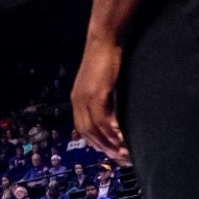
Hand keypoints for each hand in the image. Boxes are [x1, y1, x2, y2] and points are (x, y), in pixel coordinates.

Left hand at [70, 37, 129, 164]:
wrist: (104, 40)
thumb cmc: (106, 59)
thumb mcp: (102, 83)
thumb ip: (104, 99)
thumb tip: (113, 114)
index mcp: (77, 98)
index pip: (82, 127)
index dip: (94, 141)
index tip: (108, 151)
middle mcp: (78, 100)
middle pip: (86, 131)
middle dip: (101, 146)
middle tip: (117, 157)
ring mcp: (85, 97)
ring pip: (94, 128)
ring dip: (107, 142)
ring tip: (121, 152)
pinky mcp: (96, 93)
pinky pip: (102, 118)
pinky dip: (110, 131)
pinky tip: (121, 137)